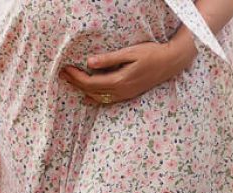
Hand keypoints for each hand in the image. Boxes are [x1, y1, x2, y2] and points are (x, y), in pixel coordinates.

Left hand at [60, 30, 198, 105]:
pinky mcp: (128, 94)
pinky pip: (107, 100)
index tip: (65, 69)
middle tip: (62, 75)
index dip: (76, 77)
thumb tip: (89, 62)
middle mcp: (121, 91)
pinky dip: (95, 97)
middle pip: (92, 91)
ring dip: (83, 91)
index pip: (91, 82)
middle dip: (75, 84)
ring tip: (71, 82)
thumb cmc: (151, 54)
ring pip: (98, 98)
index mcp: (120, 81)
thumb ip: (109, 59)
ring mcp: (125, 95)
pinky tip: (87, 96)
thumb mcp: (130, 53)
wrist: (170, 63)